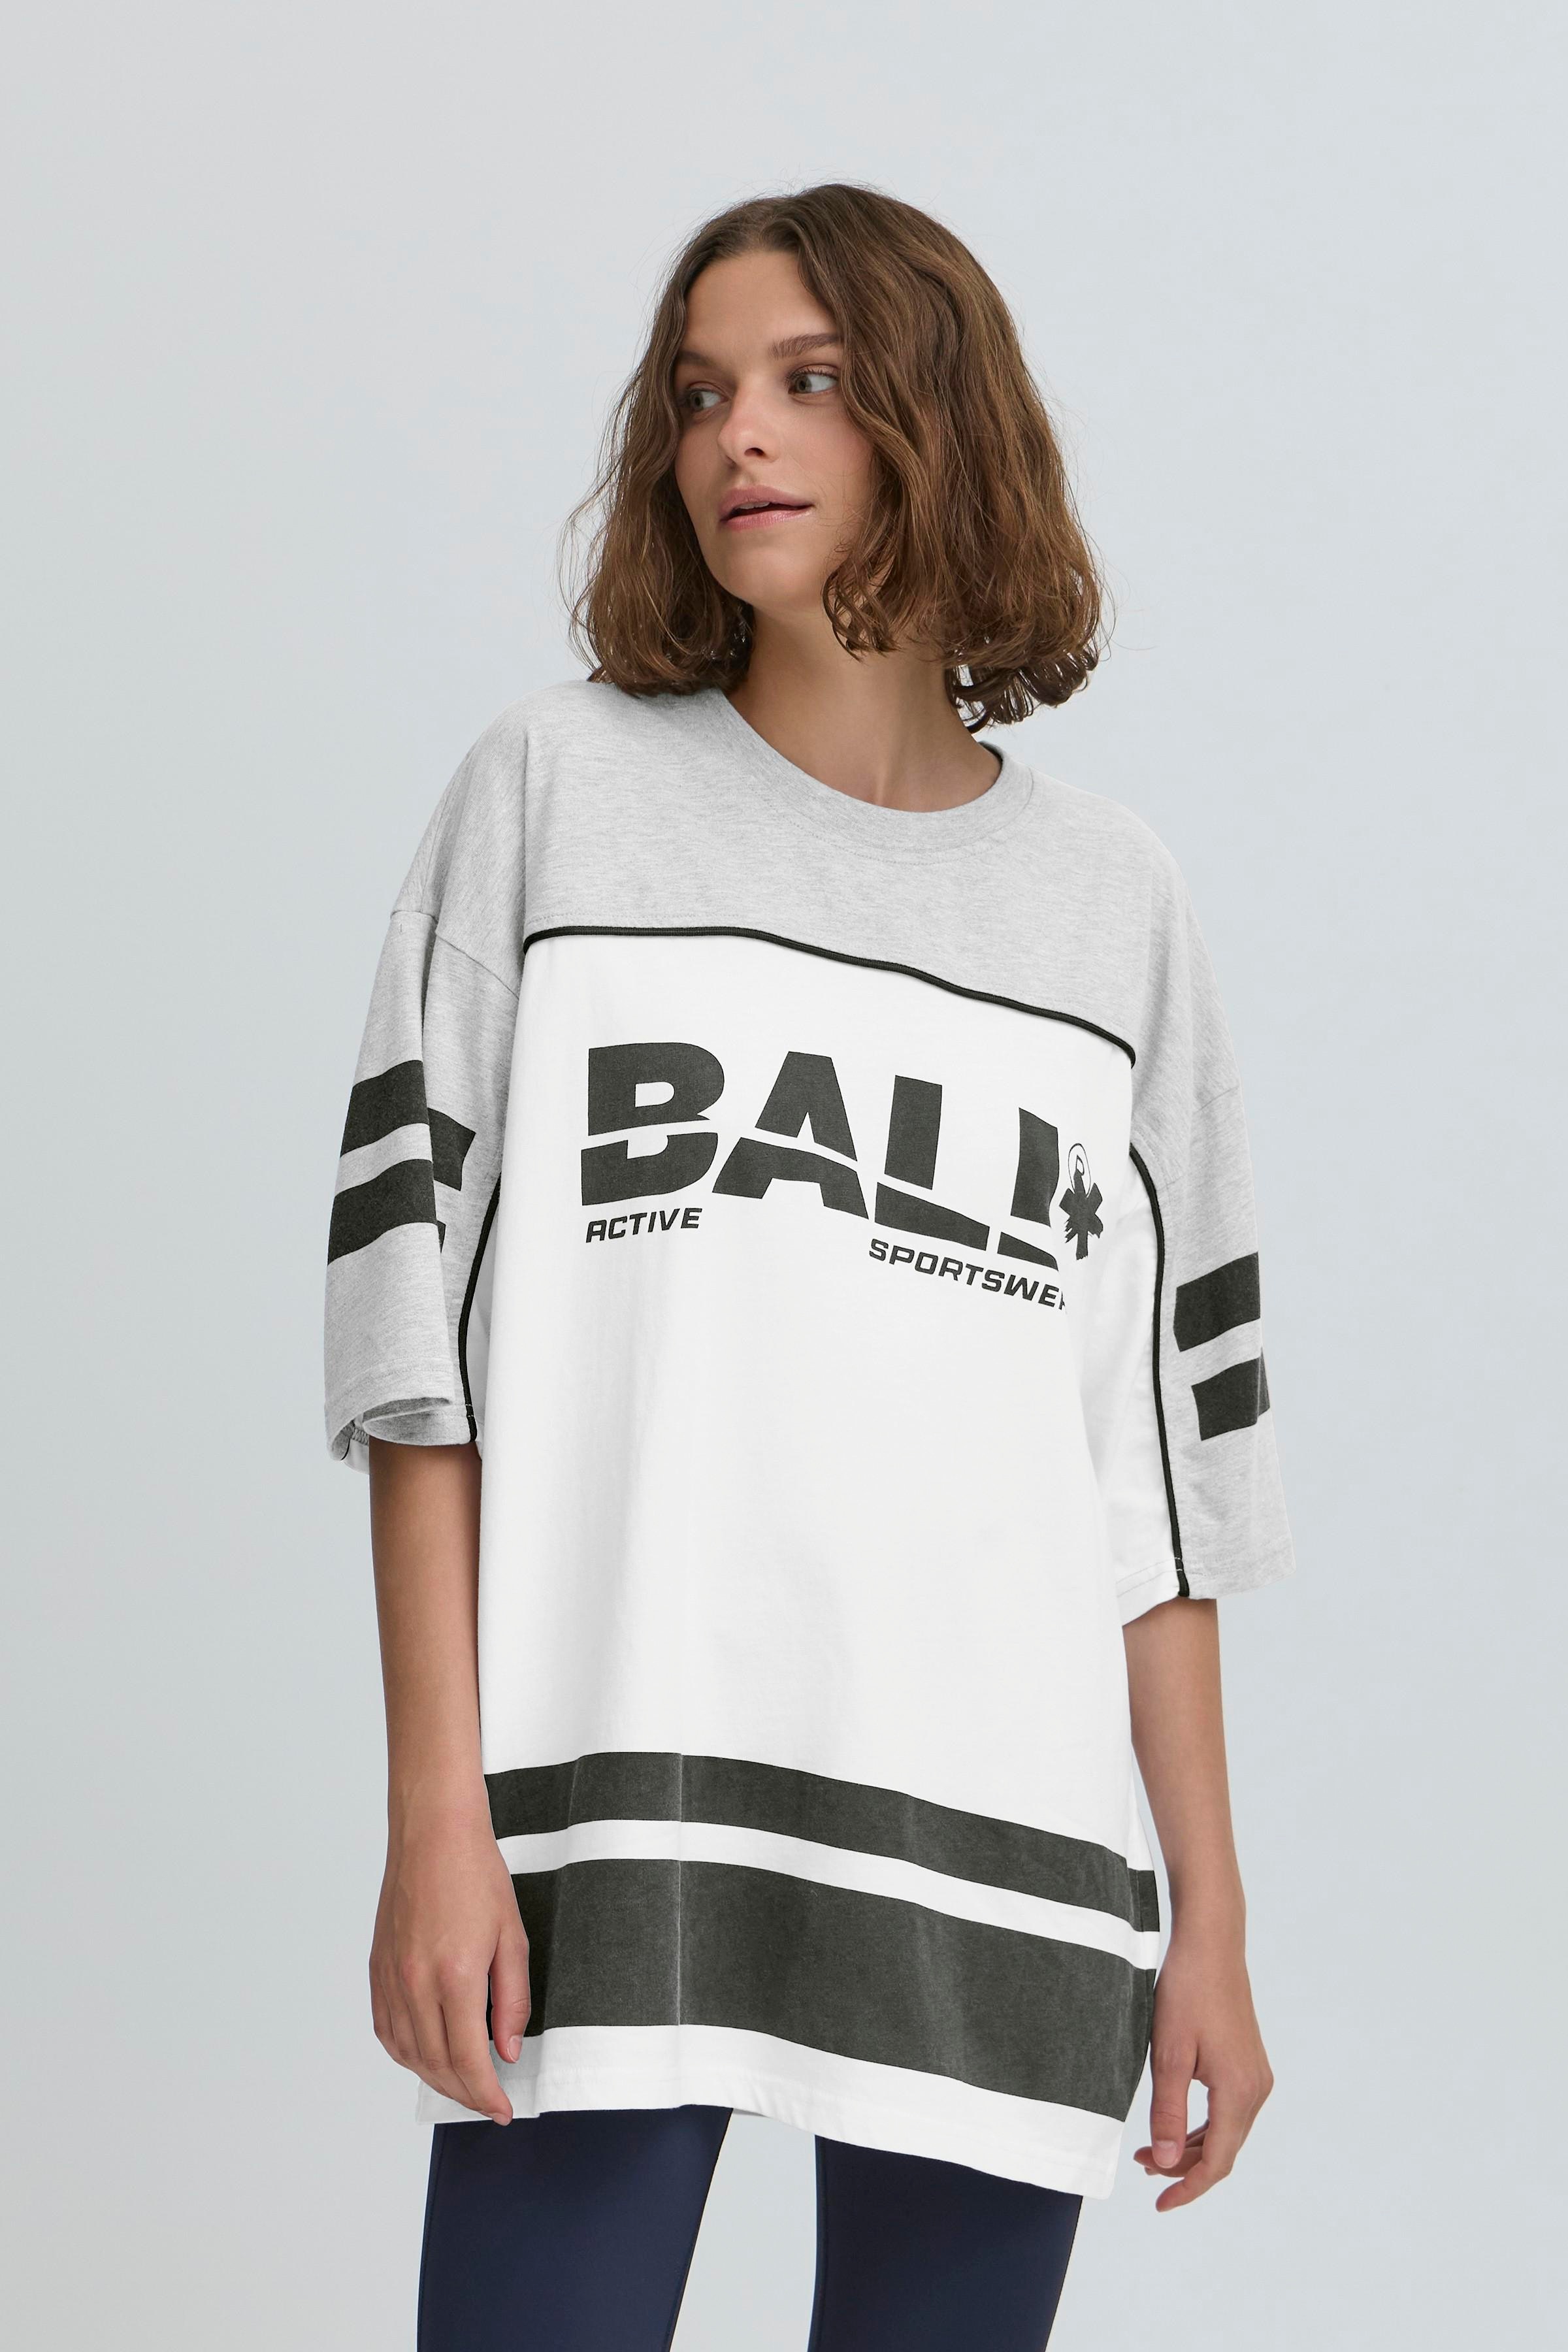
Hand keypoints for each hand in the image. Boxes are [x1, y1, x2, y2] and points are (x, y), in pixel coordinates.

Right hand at [369, 1796, 530, 2123]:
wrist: (432, 1833)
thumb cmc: (476, 1874)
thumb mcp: (512, 1936)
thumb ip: (512, 1999)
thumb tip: (507, 2049)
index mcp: (454, 1976)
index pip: (469, 2060)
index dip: (487, 2094)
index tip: (503, 2110)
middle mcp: (415, 1983)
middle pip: (436, 2065)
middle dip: (465, 2093)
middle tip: (488, 2102)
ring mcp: (390, 1977)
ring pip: (408, 2053)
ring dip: (435, 2078)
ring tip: (462, 2084)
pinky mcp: (377, 1968)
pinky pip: (386, 2030)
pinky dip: (406, 2053)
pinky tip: (425, 2055)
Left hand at [1132, 1917, 1272, 2209]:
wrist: (1211, 1945)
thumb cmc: (1186, 1993)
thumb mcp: (1169, 2054)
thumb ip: (1167, 2112)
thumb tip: (1163, 2163)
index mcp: (1238, 2092)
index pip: (1216, 2161)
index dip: (1188, 2187)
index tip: (1160, 2204)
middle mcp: (1256, 2089)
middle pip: (1223, 2151)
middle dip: (1183, 2167)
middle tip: (1141, 2167)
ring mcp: (1256, 2076)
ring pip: (1226, 2132)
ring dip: (1190, 2147)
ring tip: (1149, 2151)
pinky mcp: (1249, 2064)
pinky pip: (1228, 2111)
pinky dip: (1202, 2126)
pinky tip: (1174, 2126)